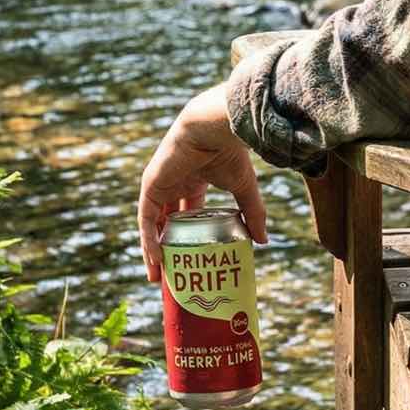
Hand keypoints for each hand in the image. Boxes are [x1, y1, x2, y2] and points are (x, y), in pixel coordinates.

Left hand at [138, 83, 268, 281]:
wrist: (212, 129)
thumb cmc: (229, 152)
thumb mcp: (243, 188)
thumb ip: (252, 213)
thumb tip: (264, 241)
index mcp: (194, 181)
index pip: (187, 215)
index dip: (188, 238)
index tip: (193, 261)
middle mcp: (175, 185)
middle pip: (167, 224)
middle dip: (169, 249)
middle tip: (174, 277)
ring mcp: (161, 186)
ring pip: (153, 225)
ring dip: (153, 251)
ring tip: (160, 279)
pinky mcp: (150, 186)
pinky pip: (146, 219)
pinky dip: (149, 240)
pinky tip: (155, 260)